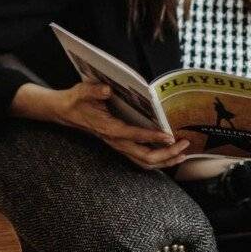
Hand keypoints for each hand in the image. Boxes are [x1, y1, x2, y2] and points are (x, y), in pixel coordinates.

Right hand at [54, 82, 189, 169]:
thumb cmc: (76, 101)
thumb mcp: (82, 91)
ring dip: (165, 161)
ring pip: (145, 162)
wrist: (65, 112)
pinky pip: (141, 159)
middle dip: (167, 154)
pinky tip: (169, 154)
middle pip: (145, 156)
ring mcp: (119, 145)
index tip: (169, 135)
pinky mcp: (121, 145)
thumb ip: (94, 91)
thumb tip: (108, 89)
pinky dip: (157, 160)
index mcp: (109, 129)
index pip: (134, 136)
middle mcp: (116, 141)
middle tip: (184, 144)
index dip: (152, 136)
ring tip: (182, 154)